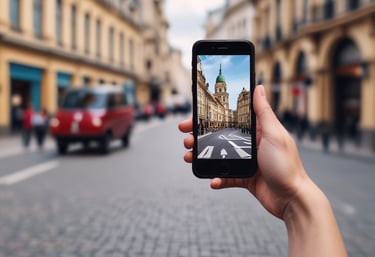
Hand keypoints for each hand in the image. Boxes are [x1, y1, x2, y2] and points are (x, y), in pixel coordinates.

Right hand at [178, 85, 309, 219]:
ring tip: (190, 156)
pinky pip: (226, 176)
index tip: (194, 116)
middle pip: (220, 137)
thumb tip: (258, 87)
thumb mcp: (273, 134)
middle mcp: (250, 145)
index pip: (230, 119)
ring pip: (219, 156)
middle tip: (186, 138)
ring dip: (203, 157)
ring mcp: (247, 161)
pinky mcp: (244, 178)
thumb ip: (263, 112)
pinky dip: (217, 178)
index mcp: (258, 131)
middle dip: (201, 137)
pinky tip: (212, 180)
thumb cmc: (287, 166)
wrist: (292, 199)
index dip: (211, 117)